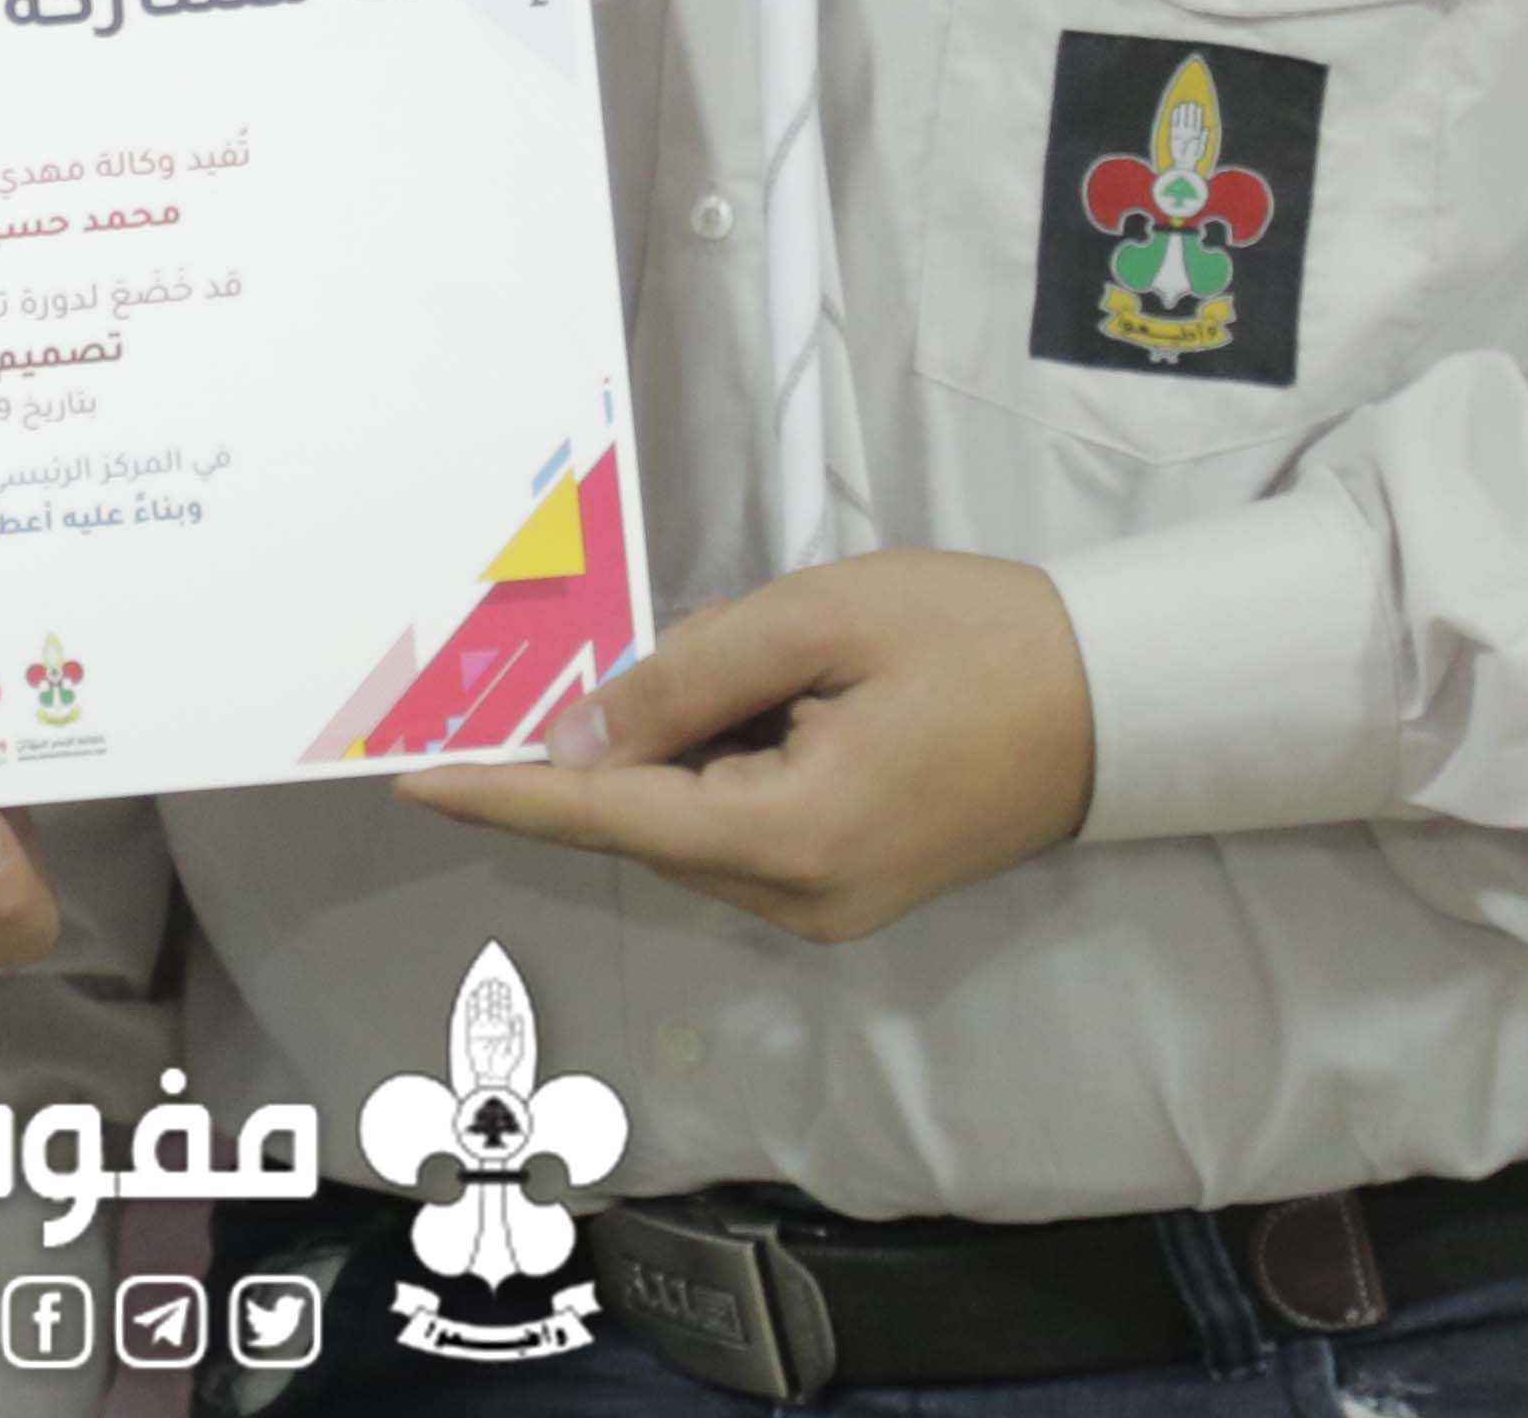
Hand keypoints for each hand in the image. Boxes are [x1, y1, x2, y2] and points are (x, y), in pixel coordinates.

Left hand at [394, 548, 1091, 940]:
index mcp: (788, 839)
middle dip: (597, 741)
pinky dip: (710, 763)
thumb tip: (579, 733)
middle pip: (645, 820)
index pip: (609, 814)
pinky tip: (739, 695)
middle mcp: (794, 899)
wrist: (1115, 702)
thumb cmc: (976, 641)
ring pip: (687, 821)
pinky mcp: (842, 885)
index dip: (506, 792)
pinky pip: (735, 824)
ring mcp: (822, 905)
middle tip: (562, 658)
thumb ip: (687, 677)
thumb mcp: (820, 622)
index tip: (412, 777)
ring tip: (714, 656)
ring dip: (667, 744)